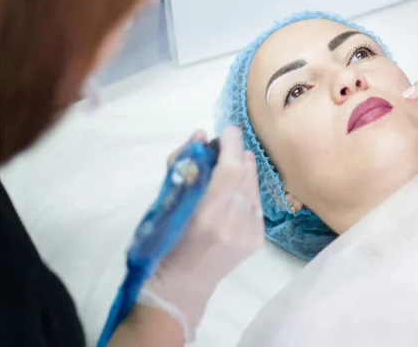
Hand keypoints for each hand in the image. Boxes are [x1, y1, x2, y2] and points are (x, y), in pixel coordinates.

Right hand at [138, 127, 263, 340]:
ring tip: (231, 162)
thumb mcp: (163, 204)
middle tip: (225, 144)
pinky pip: (256, 204)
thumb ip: (181, 168)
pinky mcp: (257, 239)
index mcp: (206, 216)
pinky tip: (236, 188)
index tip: (226, 129)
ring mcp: (248, 234)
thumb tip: (199, 136)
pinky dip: (247, 190)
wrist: (179, 288)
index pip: (230, 169)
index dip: (231, 144)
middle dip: (237, 153)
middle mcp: (233, 224)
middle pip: (245, 174)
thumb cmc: (161, 243)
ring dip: (244, 170)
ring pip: (254, 187)